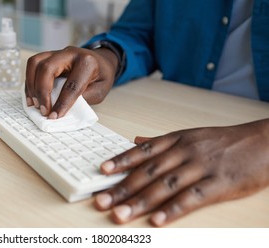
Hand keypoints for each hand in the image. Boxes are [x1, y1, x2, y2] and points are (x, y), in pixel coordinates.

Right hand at [25, 46, 117, 118]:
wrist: (102, 61)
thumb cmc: (101, 76)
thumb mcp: (99, 91)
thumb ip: (82, 99)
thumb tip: (61, 109)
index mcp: (87, 63)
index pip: (71, 85)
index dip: (62, 103)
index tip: (54, 116)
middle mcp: (70, 53)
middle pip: (47, 68)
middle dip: (42, 92)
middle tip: (43, 110)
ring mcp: (58, 52)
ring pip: (35, 63)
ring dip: (31, 86)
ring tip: (34, 104)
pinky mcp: (49, 56)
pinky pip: (33, 66)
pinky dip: (30, 82)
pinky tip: (32, 97)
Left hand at [94, 119, 268, 225]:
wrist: (264, 142)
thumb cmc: (224, 141)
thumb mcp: (191, 134)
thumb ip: (162, 141)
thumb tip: (136, 140)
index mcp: (177, 139)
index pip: (143, 151)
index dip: (122, 160)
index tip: (103, 171)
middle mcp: (185, 151)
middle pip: (149, 171)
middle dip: (123, 187)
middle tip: (102, 200)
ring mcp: (202, 167)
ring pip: (165, 185)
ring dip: (140, 201)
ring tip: (120, 214)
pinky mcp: (219, 183)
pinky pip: (192, 197)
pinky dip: (173, 210)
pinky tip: (156, 220)